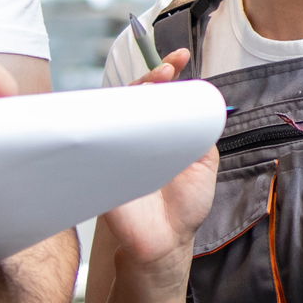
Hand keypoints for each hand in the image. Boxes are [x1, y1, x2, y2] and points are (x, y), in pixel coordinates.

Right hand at [100, 49, 218, 278]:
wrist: (166, 244)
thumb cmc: (183, 206)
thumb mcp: (204, 162)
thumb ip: (202, 132)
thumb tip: (202, 102)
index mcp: (160, 132)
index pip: (159, 94)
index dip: (166, 71)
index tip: (180, 58)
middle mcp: (136, 136)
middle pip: (133, 95)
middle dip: (150, 77)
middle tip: (166, 70)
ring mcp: (117, 151)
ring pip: (115, 111)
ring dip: (132, 95)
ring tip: (153, 87)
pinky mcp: (100, 169)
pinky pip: (97, 141)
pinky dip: (106, 125)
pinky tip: (122, 115)